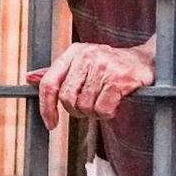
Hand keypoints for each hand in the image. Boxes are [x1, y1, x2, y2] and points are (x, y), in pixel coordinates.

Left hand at [25, 41, 152, 130]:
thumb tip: (29, 78)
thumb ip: (57, 73)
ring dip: (95, 112)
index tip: (51, 124)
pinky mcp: (119, 78)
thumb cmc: (109, 65)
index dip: (46, 107)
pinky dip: (108, 113)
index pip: (49, 83)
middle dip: (77, 111)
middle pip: (67, 98)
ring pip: (85, 106)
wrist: (145, 61)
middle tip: (89, 108)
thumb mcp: (81, 63)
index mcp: (73, 52)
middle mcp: (86, 55)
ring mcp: (104, 66)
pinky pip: (103, 109)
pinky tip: (115, 104)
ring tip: (105, 102)